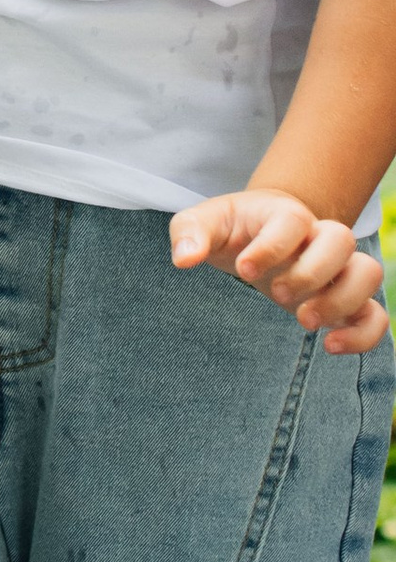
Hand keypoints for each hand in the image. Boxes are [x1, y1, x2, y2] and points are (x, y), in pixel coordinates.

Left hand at [170, 190, 388, 352]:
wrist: (257, 236)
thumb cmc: (231, 229)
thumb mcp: (204, 223)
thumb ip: (189, 233)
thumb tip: (184, 259)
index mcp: (284, 214)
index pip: (293, 220)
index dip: (271, 246)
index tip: (242, 270)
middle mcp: (318, 238)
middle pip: (342, 238)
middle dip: (310, 272)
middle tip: (276, 293)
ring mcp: (337, 269)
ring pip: (369, 272)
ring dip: (341, 300)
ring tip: (304, 321)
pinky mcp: (346, 301)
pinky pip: (377, 315)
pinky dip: (365, 334)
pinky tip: (330, 347)